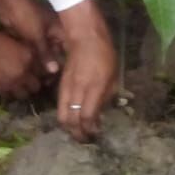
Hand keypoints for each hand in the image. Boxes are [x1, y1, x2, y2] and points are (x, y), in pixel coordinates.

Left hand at [0, 0, 61, 79]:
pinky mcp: (33, 37)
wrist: (9, 5)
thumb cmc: (28, 17)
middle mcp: (55, 33)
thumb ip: (46, 54)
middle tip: (50, 83)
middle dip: (53, 66)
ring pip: (46, 53)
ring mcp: (44, 35)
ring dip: (44, 63)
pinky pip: (37, 50)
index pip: (68, 50)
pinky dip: (36, 59)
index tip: (63, 79)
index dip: (66, 64)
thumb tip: (54, 71)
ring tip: (42, 81)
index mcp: (61, 30)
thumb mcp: (37, 36)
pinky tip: (33, 72)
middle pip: (57, 53)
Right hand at [0, 29, 40, 99]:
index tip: (37, 73)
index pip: (42, 71)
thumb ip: (25, 53)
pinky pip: (9, 97)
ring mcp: (11, 83)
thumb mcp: (14, 42)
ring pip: (24, 95)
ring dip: (22, 91)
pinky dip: (9, 93)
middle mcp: (23, 72)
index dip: (40, 72)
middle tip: (27, 81)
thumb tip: (32, 61)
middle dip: (33, 84)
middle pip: (36, 86)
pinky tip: (6, 87)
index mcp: (28, 57)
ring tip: (17, 86)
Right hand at [54, 2, 116, 141]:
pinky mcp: (61, 84)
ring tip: (78, 130)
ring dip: (69, 127)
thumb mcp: (113, 75)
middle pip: (70, 121)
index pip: (87, 117)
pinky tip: (73, 116)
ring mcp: (67, 87)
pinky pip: (60, 106)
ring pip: (61, 115)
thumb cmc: (104, 53)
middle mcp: (78, 90)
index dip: (90, 129)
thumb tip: (100, 115)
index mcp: (94, 87)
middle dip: (77, 134)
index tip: (96, 133)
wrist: (84, 36)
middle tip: (86, 138)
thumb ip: (107, 96)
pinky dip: (65, 116)